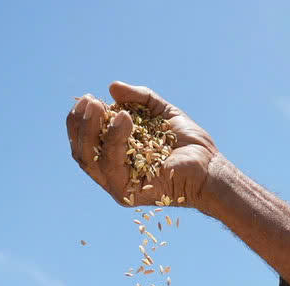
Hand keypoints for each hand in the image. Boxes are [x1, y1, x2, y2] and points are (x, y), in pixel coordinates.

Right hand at [65, 81, 223, 209]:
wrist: (209, 165)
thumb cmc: (186, 141)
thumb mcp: (160, 111)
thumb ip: (139, 98)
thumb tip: (112, 87)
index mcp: (113, 153)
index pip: (84, 140)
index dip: (79, 119)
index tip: (88, 98)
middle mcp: (112, 171)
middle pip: (80, 151)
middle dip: (81, 124)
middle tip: (92, 102)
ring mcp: (118, 185)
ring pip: (91, 159)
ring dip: (94, 130)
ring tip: (104, 107)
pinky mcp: (129, 194)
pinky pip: (113, 167)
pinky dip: (116, 141)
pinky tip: (124, 120)